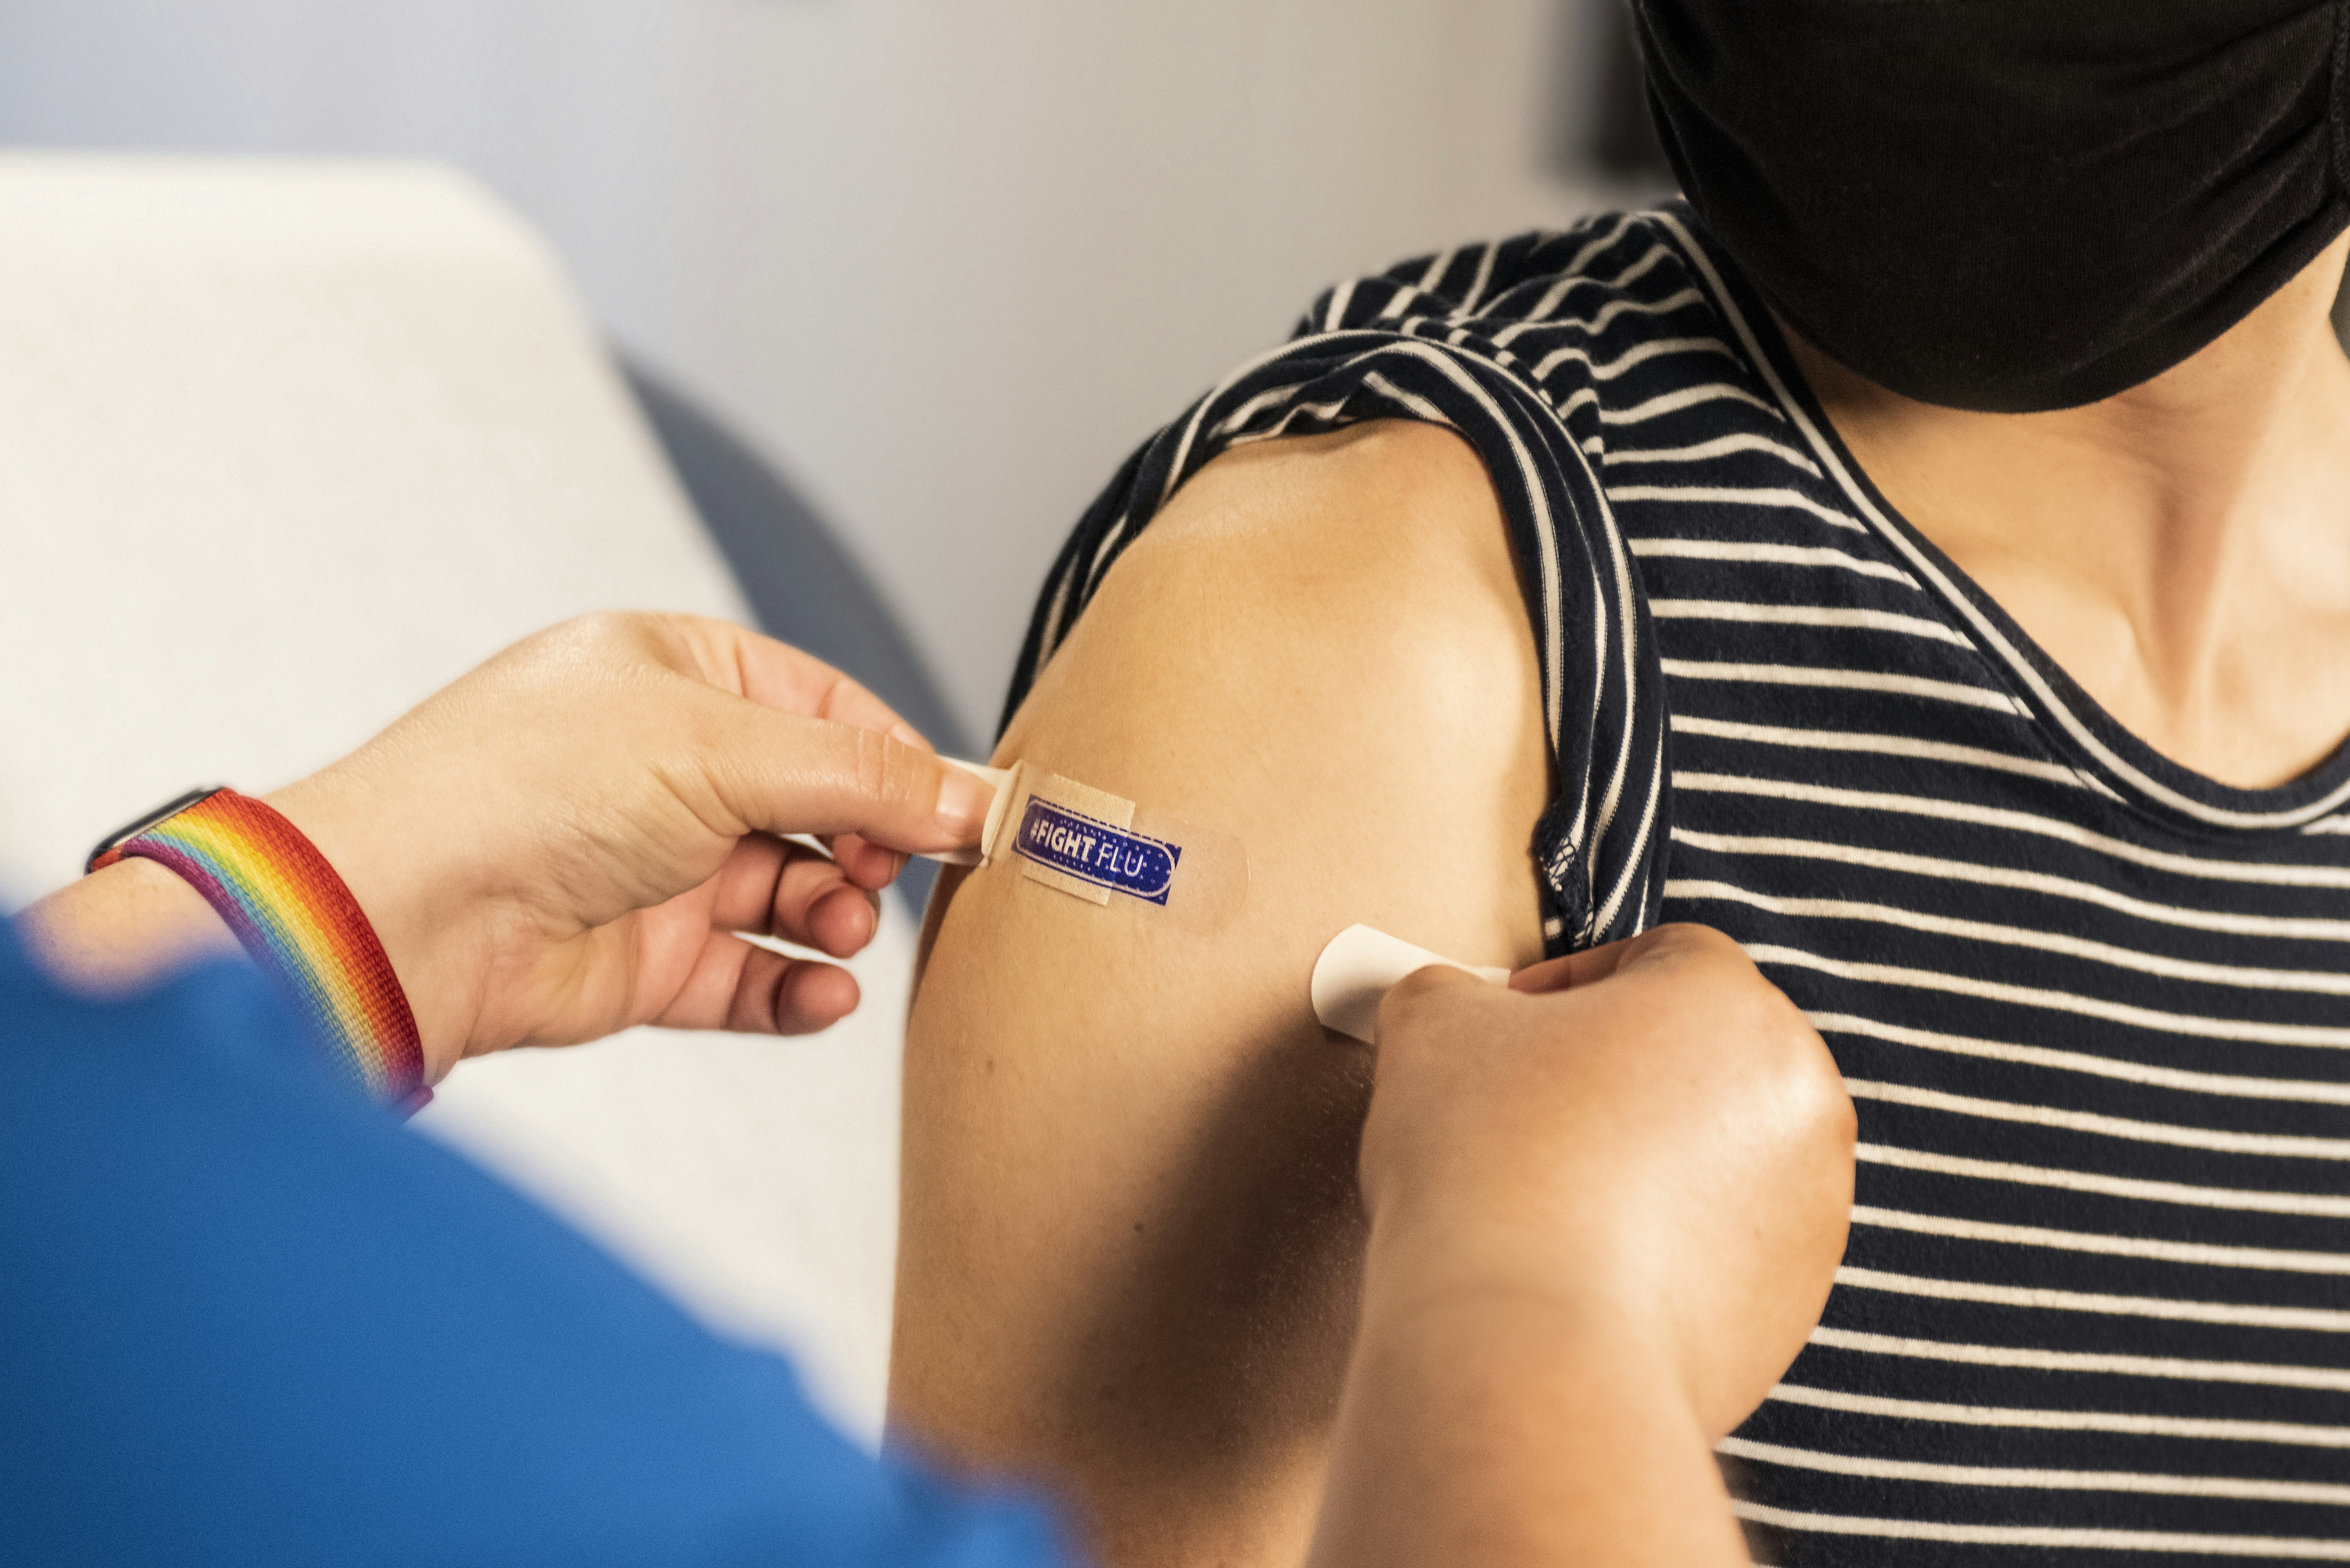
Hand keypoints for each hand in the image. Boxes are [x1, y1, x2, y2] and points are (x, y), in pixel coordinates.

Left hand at [216, 613, 993, 1077]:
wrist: (409, 910)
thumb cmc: (525, 789)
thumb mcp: (723, 745)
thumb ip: (859, 777)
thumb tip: (968, 796)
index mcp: (676, 675)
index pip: (828, 711)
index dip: (901, 762)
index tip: (967, 812)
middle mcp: (667, 767)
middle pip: (819, 807)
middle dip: (870, 845)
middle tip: (896, 872)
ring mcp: (656, 866)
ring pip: (792, 896)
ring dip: (838, 916)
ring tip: (845, 927)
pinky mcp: (645, 960)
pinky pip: (750, 977)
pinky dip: (797, 990)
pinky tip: (825, 996)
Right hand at [1360, 923, 1853, 1437]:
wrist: (1527, 1349)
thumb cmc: (1487, 1164)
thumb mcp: (1432, 1024)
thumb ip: (1452, 992)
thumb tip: (1456, 1009)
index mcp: (1730, 1000)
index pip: (1660, 954)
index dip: (1572, 982)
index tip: (1512, 1025)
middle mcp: (1798, 1095)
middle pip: (1702, 1053)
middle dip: (1619, 1072)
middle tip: (1531, 1108)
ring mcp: (1810, 1207)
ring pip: (1720, 1152)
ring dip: (1647, 1158)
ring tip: (1553, 1195)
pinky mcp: (1793, 1303)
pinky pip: (1726, 1247)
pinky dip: (1669, 1245)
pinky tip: (1587, 1263)